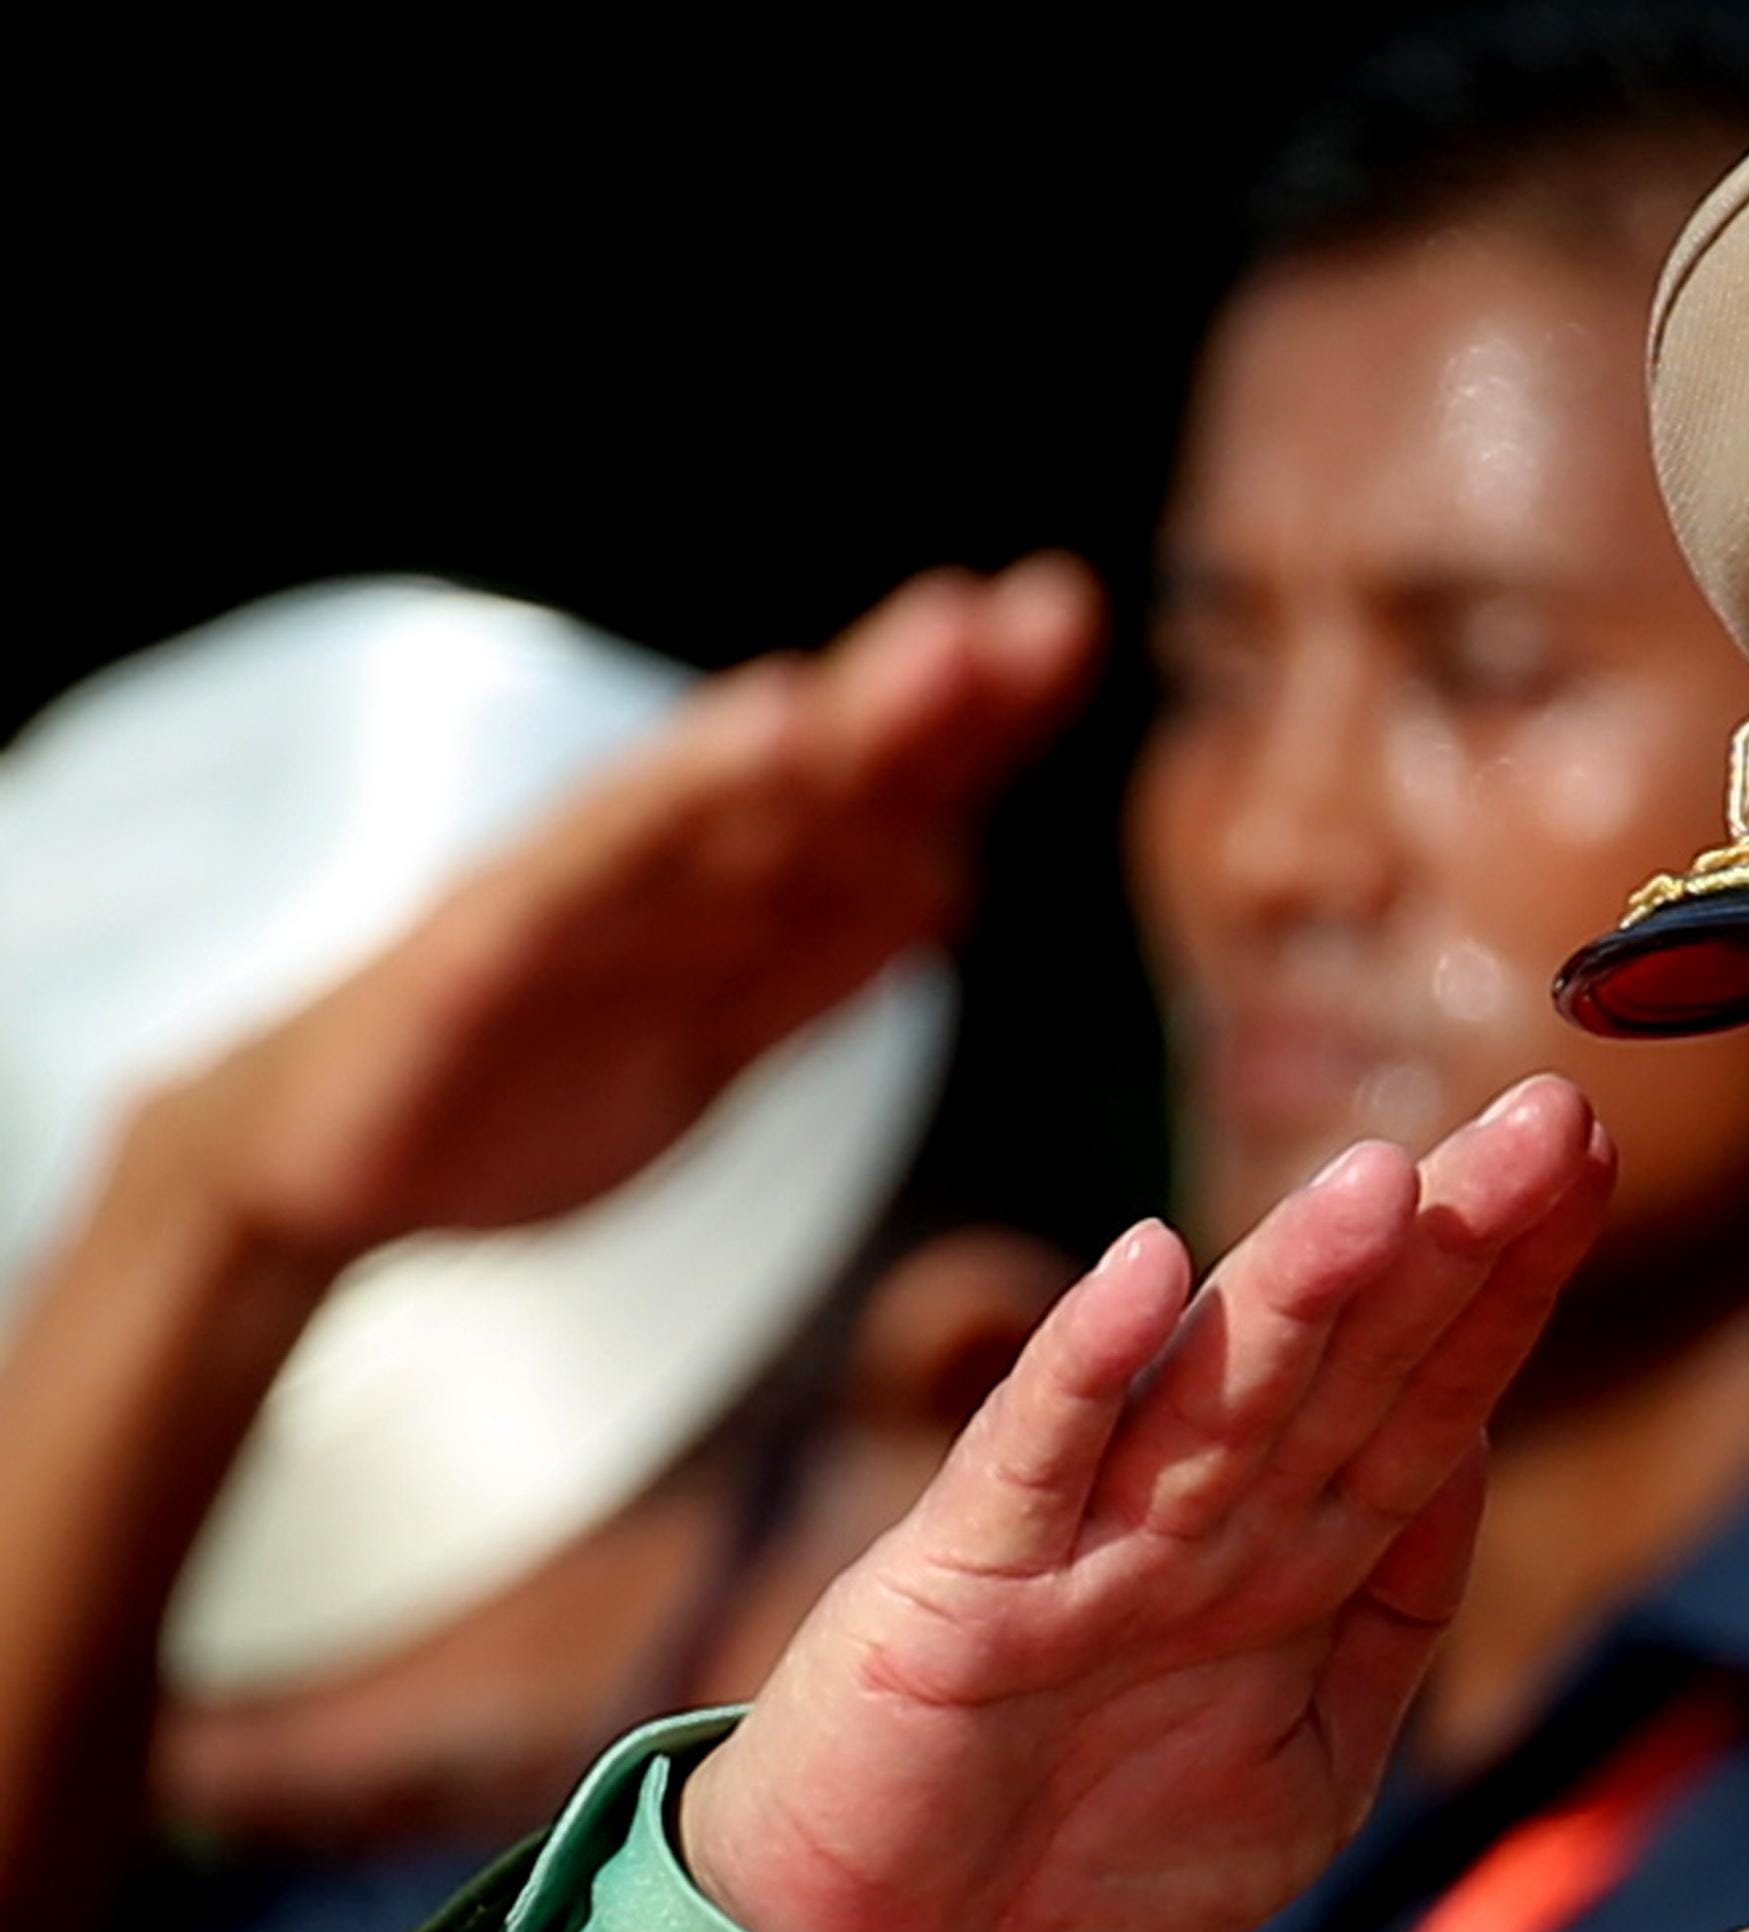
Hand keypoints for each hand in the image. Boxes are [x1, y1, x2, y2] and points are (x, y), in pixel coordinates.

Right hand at [107, 558, 1098, 1272]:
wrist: (332, 1156)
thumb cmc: (530, 1074)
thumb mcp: (712, 1035)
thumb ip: (818, 960)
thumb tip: (948, 881)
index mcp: (718, 888)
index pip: (871, 794)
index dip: (975, 722)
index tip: (1067, 631)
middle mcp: (658, 860)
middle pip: (823, 767)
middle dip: (942, 692)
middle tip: (1057, 609)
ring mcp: (578, 893)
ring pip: (736, 794)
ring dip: (850, 720)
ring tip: (952, 644)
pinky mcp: (493, 944)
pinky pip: (604, 862)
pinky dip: (686, 795)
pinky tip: (763, 731)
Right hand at [674, 1081, 1618, 1931]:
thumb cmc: (1112, 1855)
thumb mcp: (1319, 1758)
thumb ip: (1396, 1612)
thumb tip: (1478, 1452)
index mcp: (1297, 1557)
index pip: (1429, 1393)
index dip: (1509, 1282)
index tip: (1589, 1164)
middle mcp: (1205, 1521)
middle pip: (1347, 1361)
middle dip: (1447, 1242)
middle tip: (1544, 1114)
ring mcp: (1087, 1542)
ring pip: (1214, 1391)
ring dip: (1297, 1283)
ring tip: (1386, 1177)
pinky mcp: (966, 1587)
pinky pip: (1035, 1464)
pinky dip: (1085, 1368)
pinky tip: (1145, 1269)